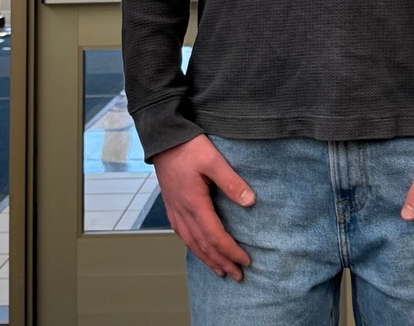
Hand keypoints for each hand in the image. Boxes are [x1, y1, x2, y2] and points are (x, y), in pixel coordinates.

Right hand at [152, 134, 255, 280]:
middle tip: (237, 275)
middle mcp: (183, 212)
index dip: (231, 251)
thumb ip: (231, 182)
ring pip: (191, 243)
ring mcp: (175, 210)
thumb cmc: (188, 146)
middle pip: (203, 245)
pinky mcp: (171, 204)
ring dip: (207, 259)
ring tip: (220, 270)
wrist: (163, 138)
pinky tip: (199, 248)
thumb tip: (250, 202)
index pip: (215, 236)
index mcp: (194, 204)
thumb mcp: (213, 160)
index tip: (245, 261)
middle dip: (221, 262)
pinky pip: (182, 234)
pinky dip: (193, 247)